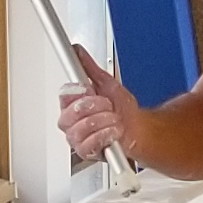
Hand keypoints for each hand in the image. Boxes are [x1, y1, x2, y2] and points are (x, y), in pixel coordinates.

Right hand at [57, 46, 136, 164]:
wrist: (138, 129)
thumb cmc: (122, 109)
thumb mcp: (107, 84)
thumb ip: (90, 68)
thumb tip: (77, 51)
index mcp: (72, 103)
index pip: (64, 95)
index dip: (80, 92)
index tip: (91, 90)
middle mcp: (71, 121)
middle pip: (70, 113)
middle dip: (94, 107)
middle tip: (108, 106)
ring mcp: (77, 137)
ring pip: (79, 129)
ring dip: (102, 121)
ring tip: (114, 119)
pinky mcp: (85, 152)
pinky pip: (88, 144)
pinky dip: (104, 135)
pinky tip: (113, 131)